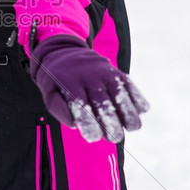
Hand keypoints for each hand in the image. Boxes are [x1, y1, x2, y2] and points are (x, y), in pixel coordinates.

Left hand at [30, 35, 148, 142]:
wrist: (63, 51)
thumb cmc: (56, 81)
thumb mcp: (49, 94)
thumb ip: (60, 110)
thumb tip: (76, 125)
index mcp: (68, 82)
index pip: (80, 105)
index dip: (89, 123)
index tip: (93, 138)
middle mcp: (87, 75)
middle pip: (103, 101)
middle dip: (111, 122)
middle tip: (114, 137)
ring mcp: (103, 71)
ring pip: (119, 92)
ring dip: (128, 112)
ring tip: (132, 127)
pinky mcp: (115, 70)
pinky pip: (129, 84)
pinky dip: (137, 97)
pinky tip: (140, 111)